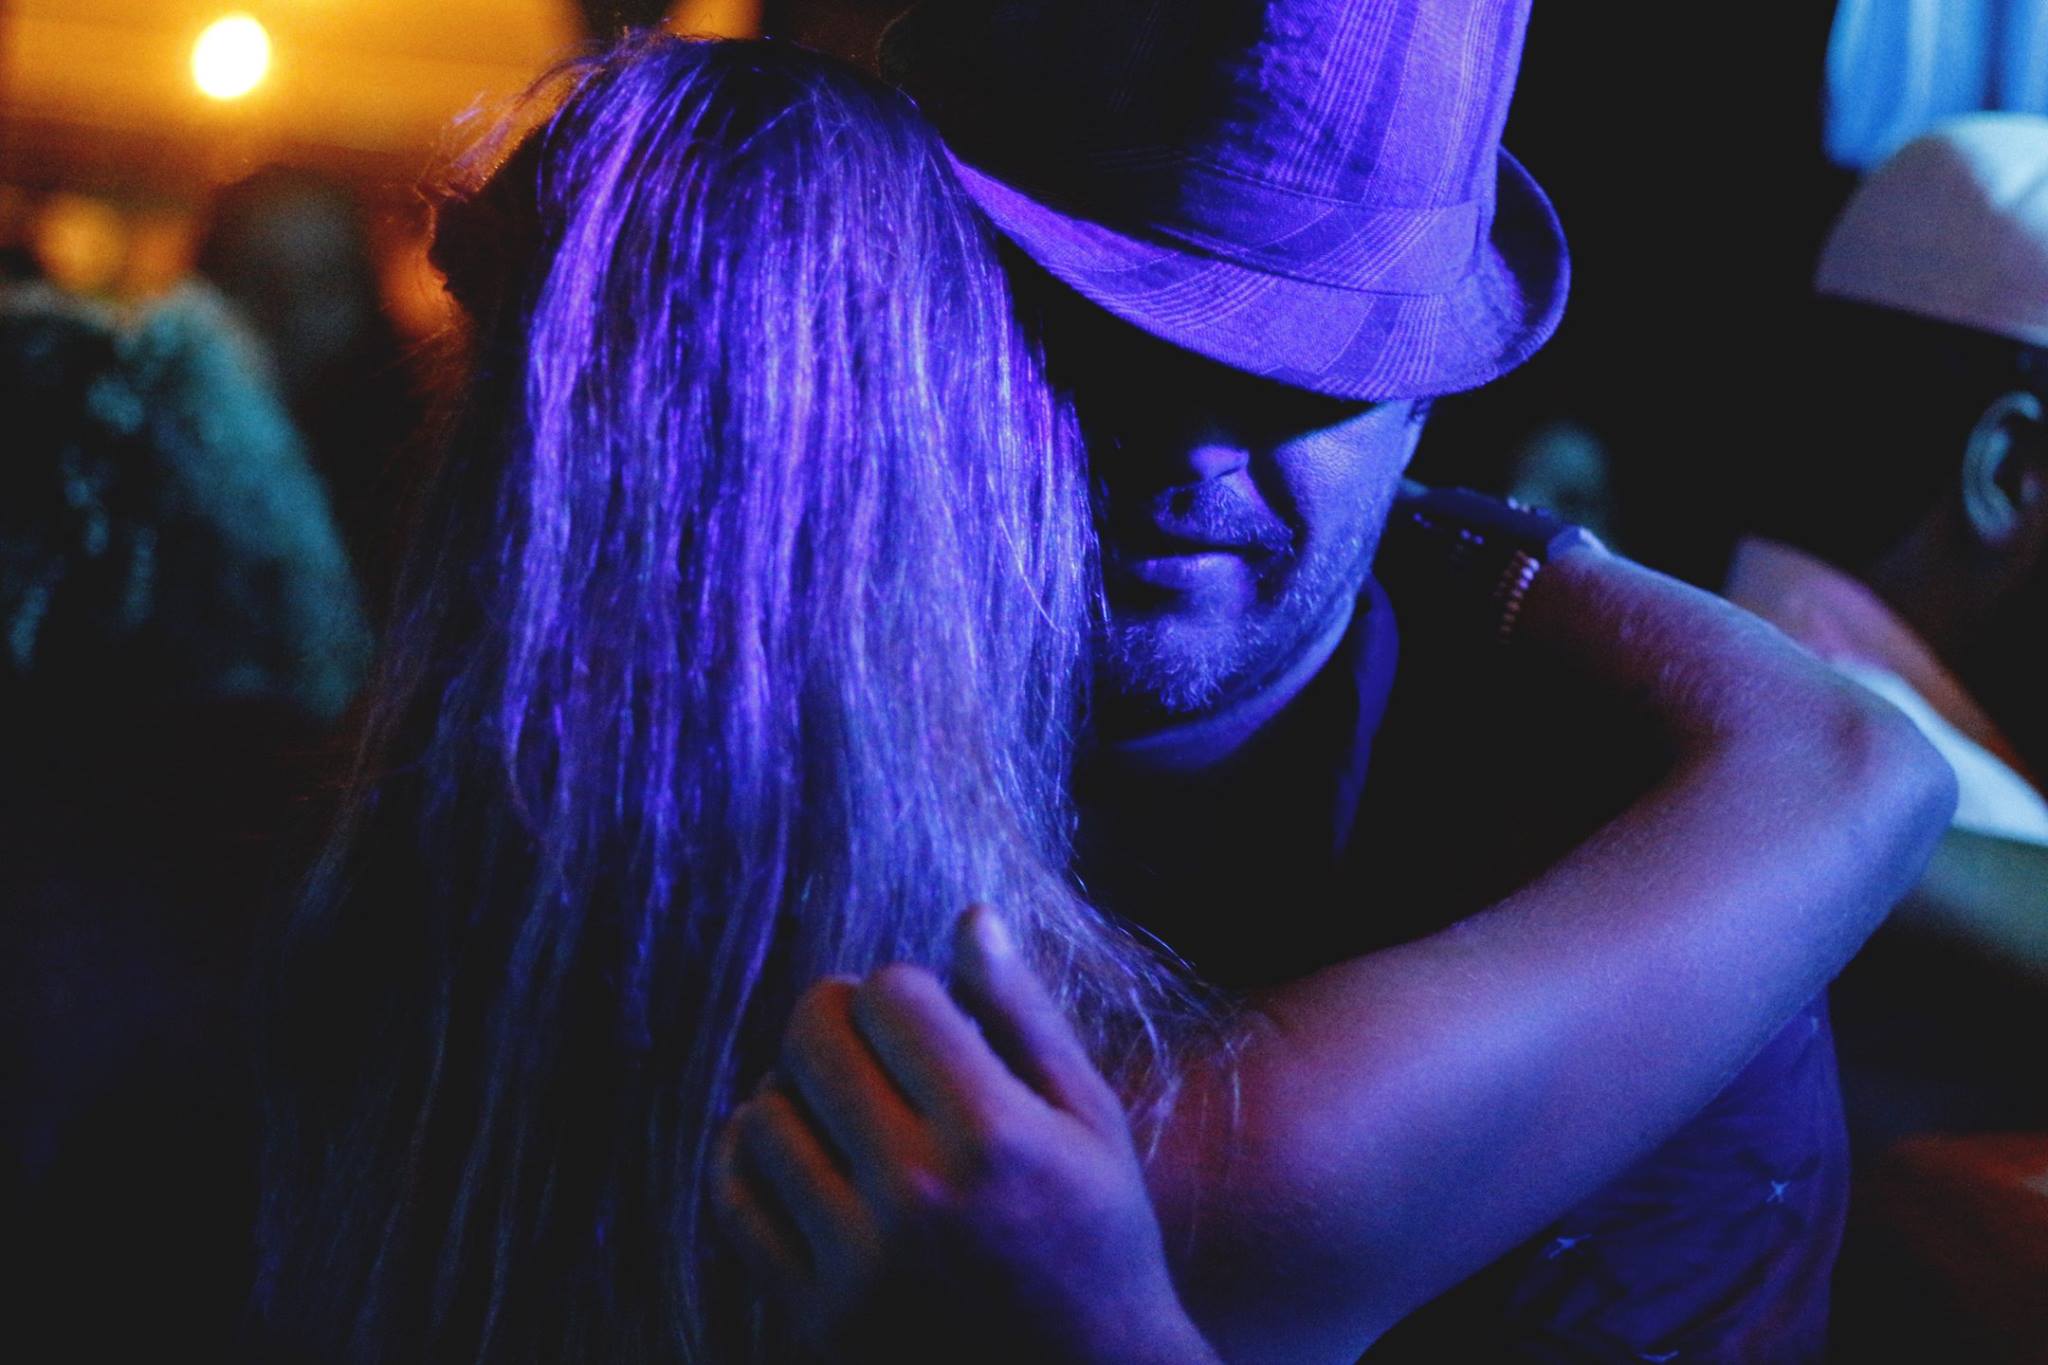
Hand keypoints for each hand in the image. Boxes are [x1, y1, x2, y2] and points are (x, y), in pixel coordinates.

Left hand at [713, 907, 1219, 1363]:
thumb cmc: (1099, 1241)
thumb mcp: (1090, 1121)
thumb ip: (1025, 1016)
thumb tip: (971, 915)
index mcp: (995, 1139)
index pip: (891, 993)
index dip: (908, 990)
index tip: (930, 1020)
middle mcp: (916, 1198)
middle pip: (814, 1036)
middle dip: (838, 1017)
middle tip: (871, 1043)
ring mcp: (855, 1265)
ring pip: (762, 1112)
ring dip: (794, 1091)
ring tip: (843, 1108)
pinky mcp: (811, 1318)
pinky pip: (733, 1200)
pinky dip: (749, 1158)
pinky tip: (797, 1153)